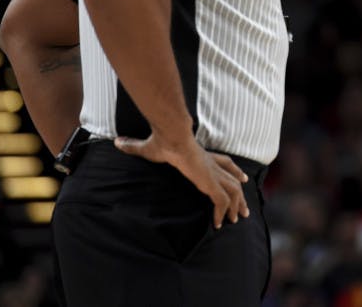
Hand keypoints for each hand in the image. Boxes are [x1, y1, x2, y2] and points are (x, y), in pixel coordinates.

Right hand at [115, 133, 249, 228]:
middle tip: (244, 210)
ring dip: (235, 207)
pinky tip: (217, 224)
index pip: (225, 162)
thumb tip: (117, 142)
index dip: (234, 171)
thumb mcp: (148, 146)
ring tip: (236, 221)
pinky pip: (221, 201)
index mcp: (203, 155)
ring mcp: (212, 173)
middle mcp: (212, 164)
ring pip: (233, 192)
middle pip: (234, 180)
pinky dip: (221, 213)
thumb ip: (135, 147)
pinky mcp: (209, 182)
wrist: (171, 137)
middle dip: (241, 196)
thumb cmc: (162, 140)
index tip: (243, 178)